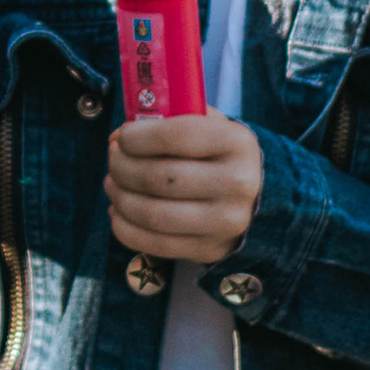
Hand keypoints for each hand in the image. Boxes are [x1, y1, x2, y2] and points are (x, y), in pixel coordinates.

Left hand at [105, 108, 262, 265]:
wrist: (257, 196)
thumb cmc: (218, 153)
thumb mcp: (208, 124)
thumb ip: (169, 120)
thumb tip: (120, 137)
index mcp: (235, 143)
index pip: (173, 137)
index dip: (135, 137)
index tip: (120, 138)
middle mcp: (236, 184)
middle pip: (157, 178)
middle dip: (122, 167)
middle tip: (113, 159)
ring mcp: (225, 222)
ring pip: (152, 214)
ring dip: (120, 197)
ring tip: (112, 184)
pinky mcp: (210, 249)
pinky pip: (154, 244)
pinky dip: (124, 227)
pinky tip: (118, 212)